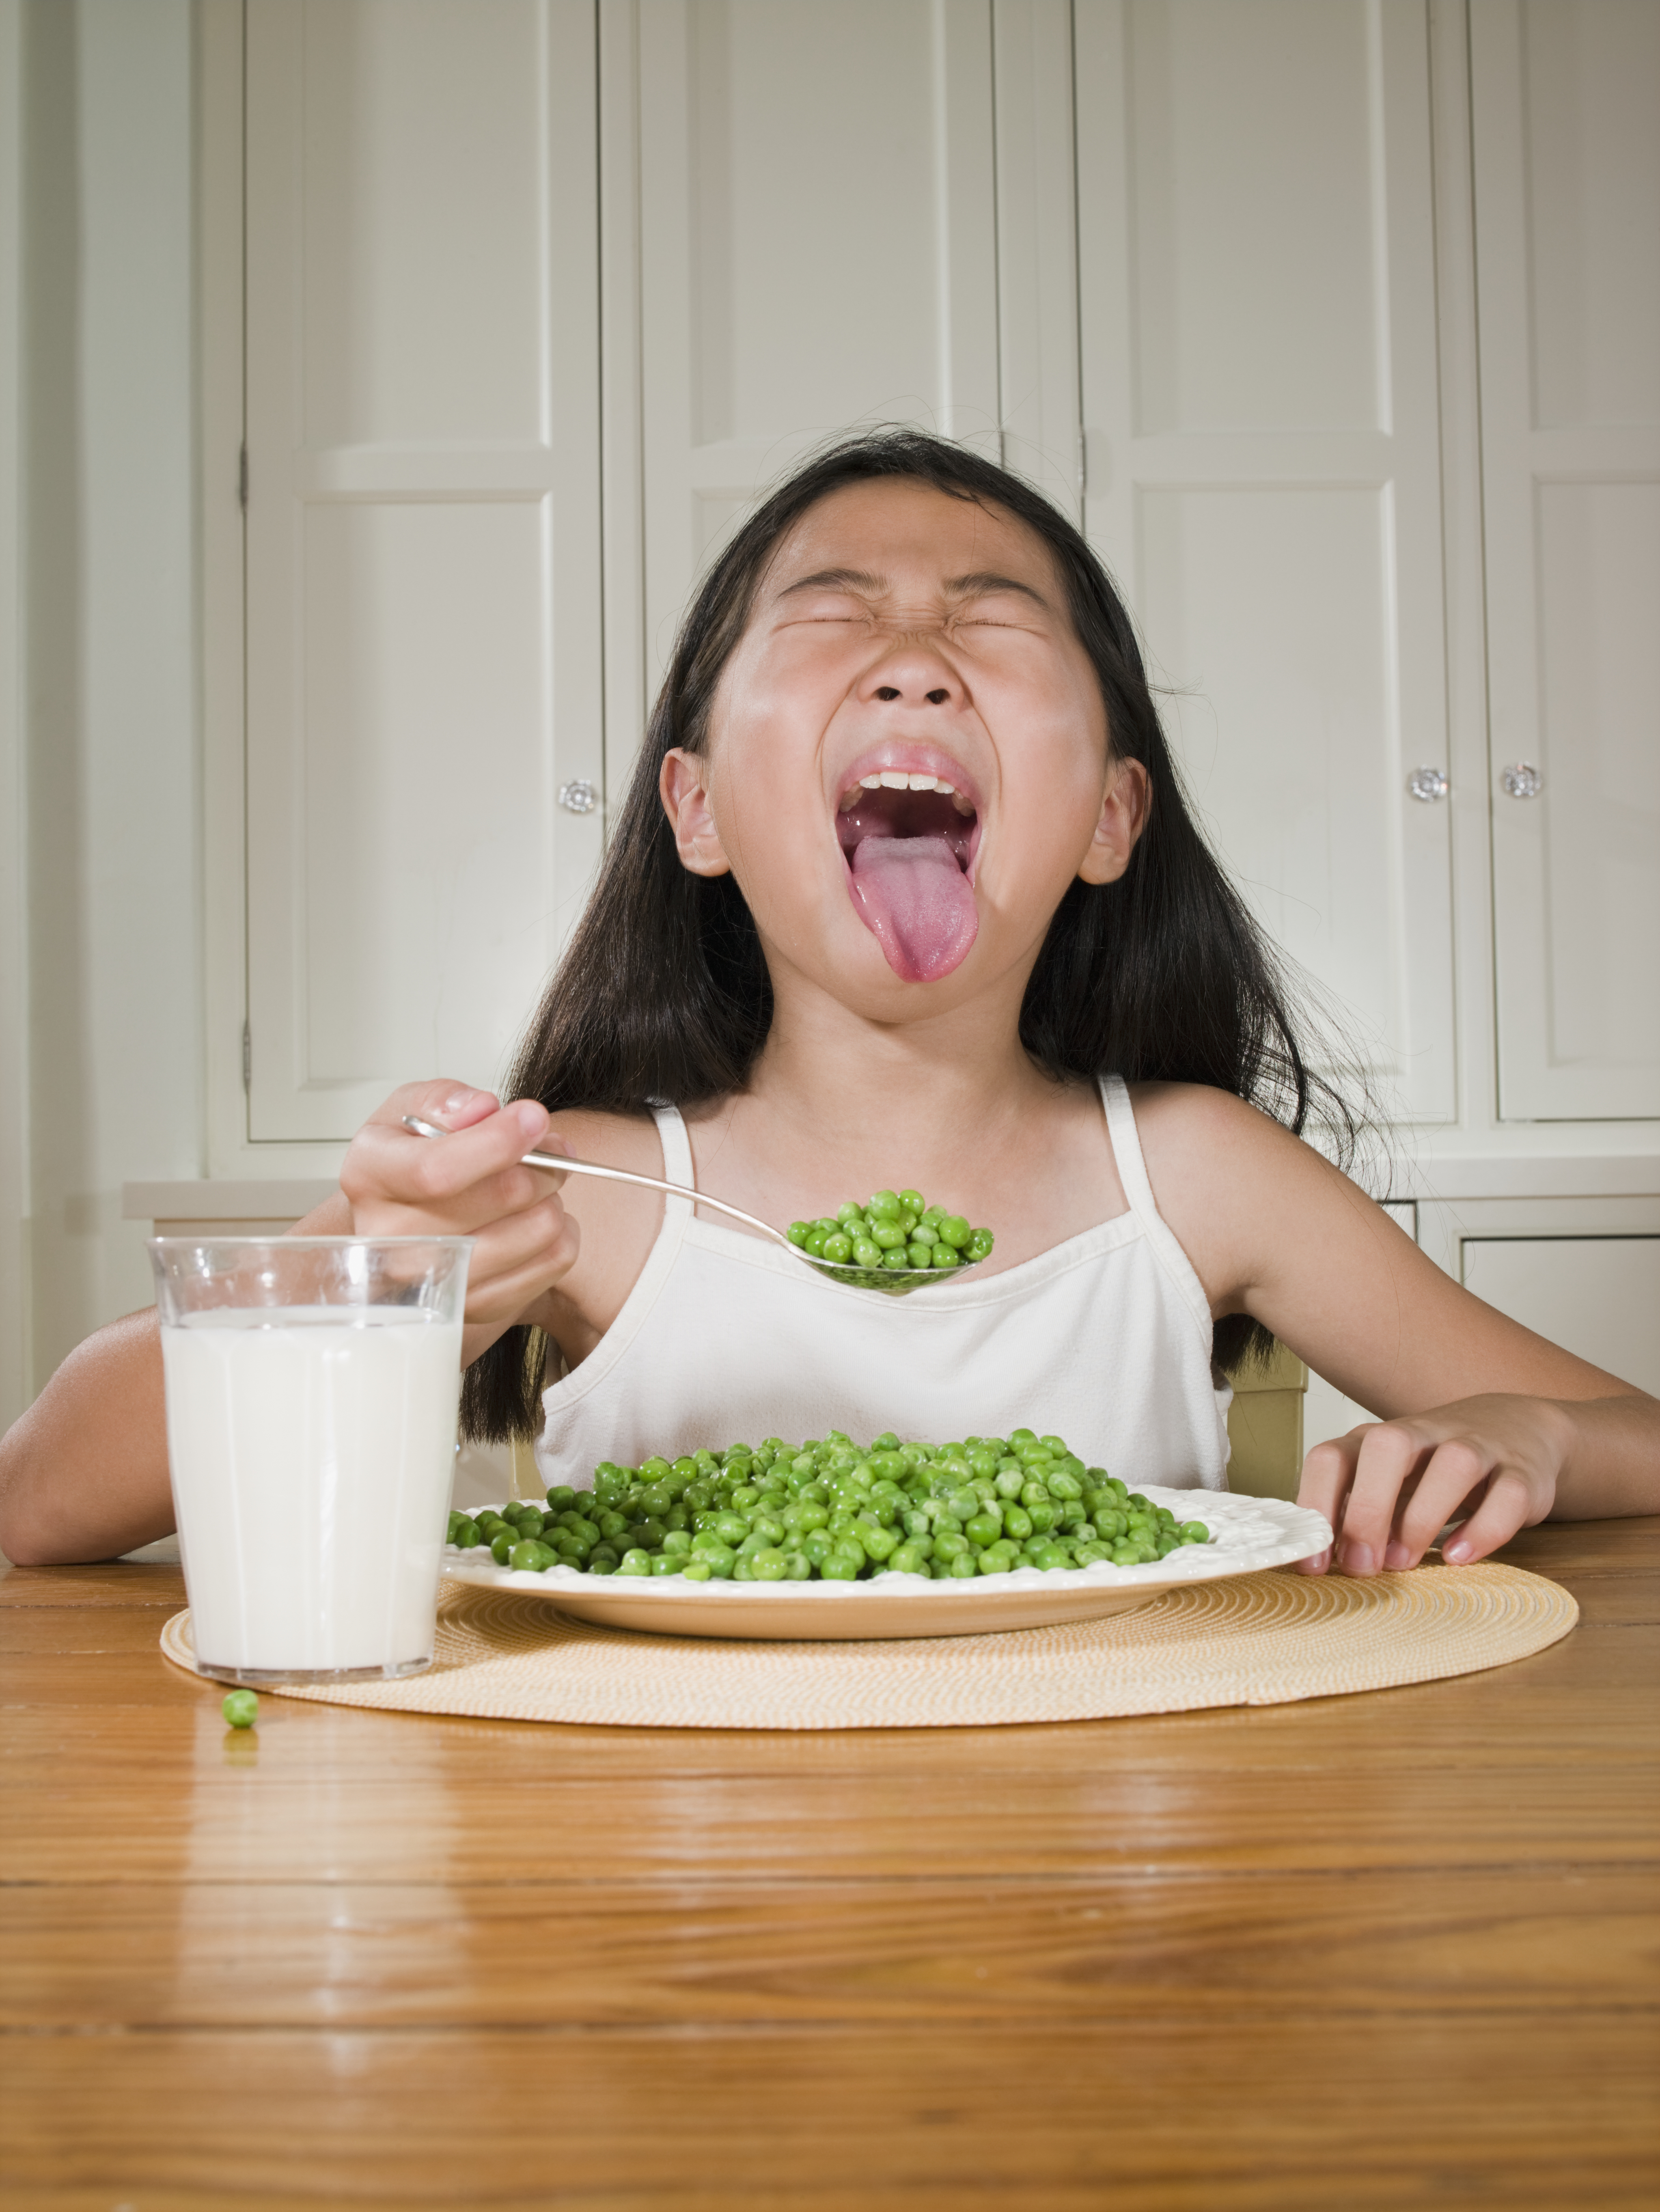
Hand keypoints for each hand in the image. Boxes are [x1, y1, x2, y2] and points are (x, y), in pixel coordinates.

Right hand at [339, 1080, 578, 1348]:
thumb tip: (481, 1109)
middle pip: (503, 1196)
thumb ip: (444, 1100)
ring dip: (552, 1196)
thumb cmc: (411, 1158)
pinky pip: (554, 1261)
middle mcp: (393, 1239)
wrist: (404, 1217)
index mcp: (371, 1177)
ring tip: (534, 1185)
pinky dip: (562, 1232)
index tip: (534, 1118)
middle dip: (542, 1161)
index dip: (497, 1141)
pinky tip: (535, 1217)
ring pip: (538, 1229)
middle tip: (547, 1148)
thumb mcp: (413, 1109)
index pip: (437, 1170)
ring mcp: (435, 1281)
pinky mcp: (478, 1306)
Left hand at [1293, 1393, 1574, 1574]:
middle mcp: (1425, 1433)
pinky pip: (1509, 1494)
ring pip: (1454, 1464)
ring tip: (1406, 1563)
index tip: (1315, 1564)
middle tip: (1363, 1566)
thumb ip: (1356, 1513)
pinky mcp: (1522, 1471)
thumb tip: (1322, 1562)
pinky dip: (1485, 1529)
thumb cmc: (1433, 1469)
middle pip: (1388, 1446)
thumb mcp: (1388, 1483)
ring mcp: (1478, 1446)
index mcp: (1378, 1439)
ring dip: (1422, 1518)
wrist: (1517, 1428)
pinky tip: (1459, 1556)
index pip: (1332, 1457)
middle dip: (1368, 1509)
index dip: (1317, 1507)